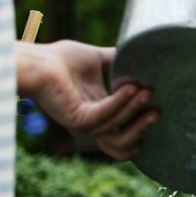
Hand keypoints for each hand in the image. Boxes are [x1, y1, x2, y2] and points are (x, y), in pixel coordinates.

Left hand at [16, 41, 157, 159]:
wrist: (36, 61)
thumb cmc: (61, 60)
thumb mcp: (100, 59)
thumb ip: (121, 61)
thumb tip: (146, 52)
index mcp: (101, 114)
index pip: (125, 136)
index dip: (142, 131)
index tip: (158, 111)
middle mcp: (93, 124)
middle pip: (124, 145)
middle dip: (143, 128)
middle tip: (158, 111)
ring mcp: (84, 125)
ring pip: (118, 130)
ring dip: (135, 111)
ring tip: (146, 91)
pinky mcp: (76, 120)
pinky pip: (104, 115)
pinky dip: (119, 102)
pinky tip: (129, 87)